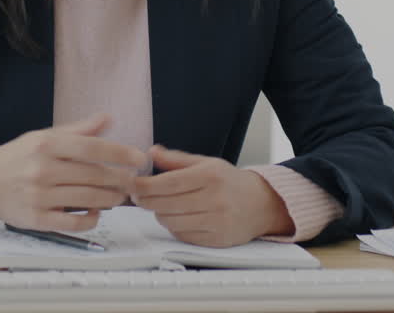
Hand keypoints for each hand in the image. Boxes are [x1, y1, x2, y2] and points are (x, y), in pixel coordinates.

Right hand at [0, 113, 147, 231]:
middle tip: (134, 181)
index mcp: (46, 145)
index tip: (139, 158)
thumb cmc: (16, 158)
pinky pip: (74, 223)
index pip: (92, 148)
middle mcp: (42, 169)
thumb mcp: (43, 137)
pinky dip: (91, 218)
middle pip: (95, 175)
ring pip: (89, 199)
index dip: (120, 153)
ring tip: (119, 195)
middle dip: (121, 179)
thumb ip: (78, 130)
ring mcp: (39, 196)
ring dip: (111, 199)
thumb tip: (108, 118)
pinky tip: (96, 212)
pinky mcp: (37, 219)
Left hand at [131, 145, 293, 247]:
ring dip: (159, 214)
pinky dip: (174, 227)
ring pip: (171, 222)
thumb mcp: (206, 162)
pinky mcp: (216, 240)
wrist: (261, 204)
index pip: (168, 183)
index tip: (132, 184)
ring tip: (159, 205)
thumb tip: (151, 153)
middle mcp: (215, 199)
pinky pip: (182, 235)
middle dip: (146, 200)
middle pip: (166, 204)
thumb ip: (176, 159)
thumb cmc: (230, 182)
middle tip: (137, 195)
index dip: (144, 185)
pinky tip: (177, 217)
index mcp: (210, 176)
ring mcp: (216, 221)